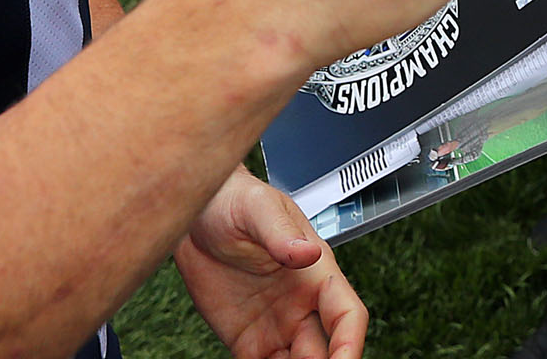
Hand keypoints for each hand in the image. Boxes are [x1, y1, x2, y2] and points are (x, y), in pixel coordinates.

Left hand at [178, 170, 366, 358]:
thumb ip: (281, 233)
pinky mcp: (247, 341)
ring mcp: (275, 327)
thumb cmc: (235, 202)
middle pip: (324, 351)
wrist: (197, 217)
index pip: (346, 314)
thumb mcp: (258, 210)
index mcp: (315, 274)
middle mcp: (301, 305)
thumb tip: (307, 253)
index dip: (350, 343)